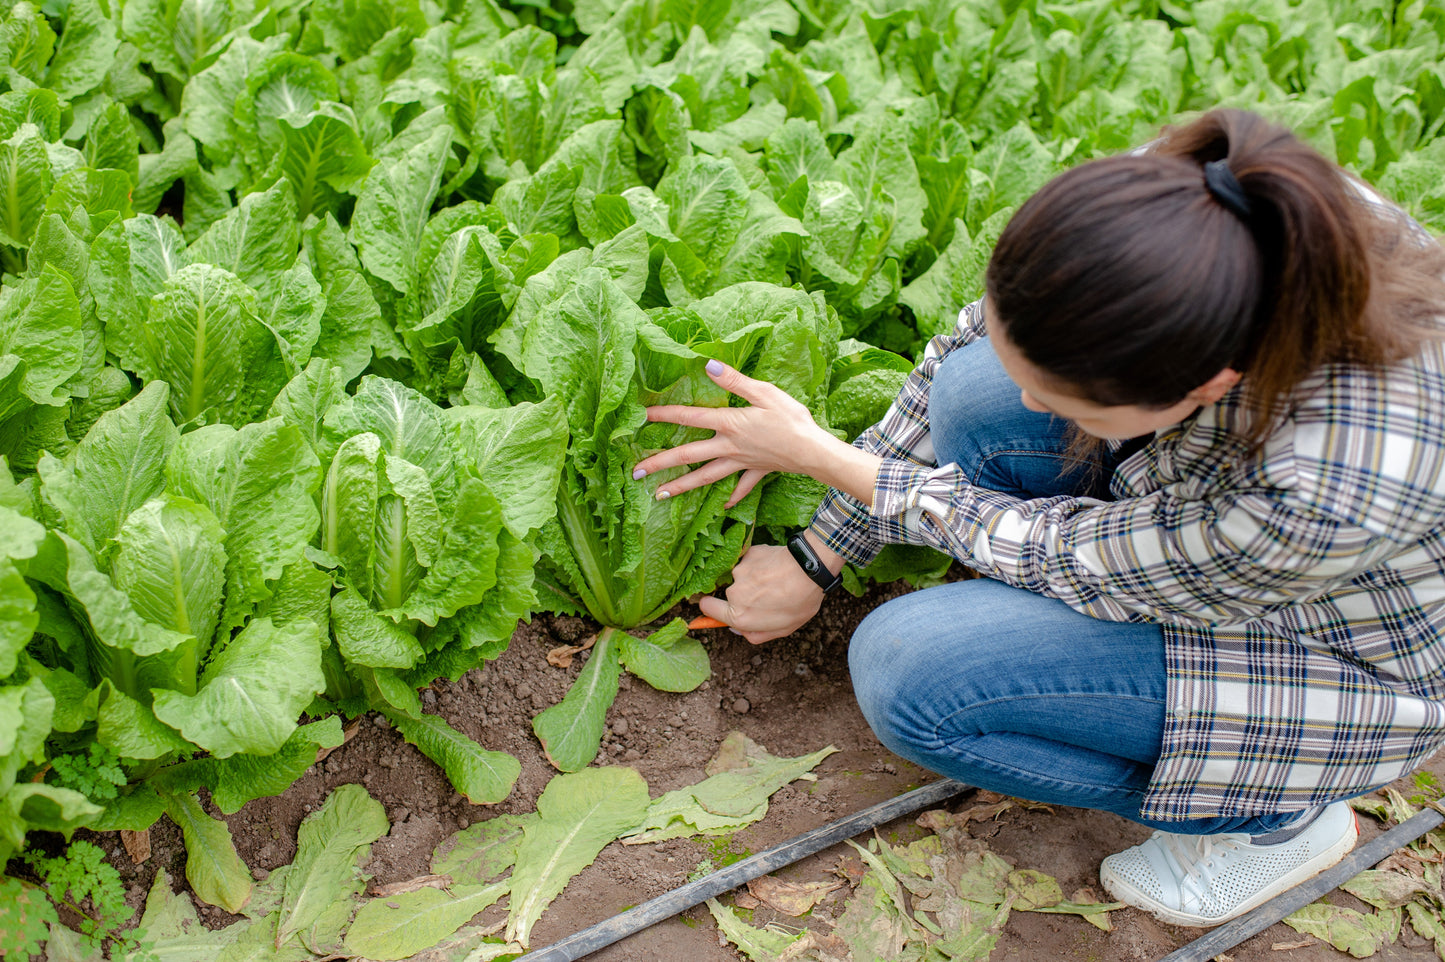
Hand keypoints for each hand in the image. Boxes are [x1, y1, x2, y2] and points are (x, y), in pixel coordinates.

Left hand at [634, 360, 882, 506]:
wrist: (814, 451)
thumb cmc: (791, 419)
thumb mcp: (764, 392)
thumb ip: (735, 380)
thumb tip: (709, 366)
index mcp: (729, 424)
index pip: (690, 417)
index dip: (665, 414)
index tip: (642, 416)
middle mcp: (728, 446)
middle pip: (688, 455)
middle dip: (660, 464)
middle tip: (635, 473)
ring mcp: (741, 462)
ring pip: (705, 477)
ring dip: (682, 486)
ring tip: (659, 496)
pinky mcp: (757, 471)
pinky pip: (742, 487)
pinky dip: (733, 495)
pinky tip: (725, 505)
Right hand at [697, 537, 840, 642]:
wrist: (809, 570)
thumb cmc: (799, 602)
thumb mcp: (781, 630)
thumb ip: (754, 634)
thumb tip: (738, 629)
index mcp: (739, 616)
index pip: (707, 608)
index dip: (712, 607)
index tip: (718, 605)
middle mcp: (734, 593)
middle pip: (730, 594)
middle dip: (744, 595)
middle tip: (768, 595)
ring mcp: (740, 571)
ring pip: (741, 577)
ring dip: (754, 579)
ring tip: (777, 580)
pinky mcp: (748, 554)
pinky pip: (749, 561)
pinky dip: (759, 564)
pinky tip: (776, 567)